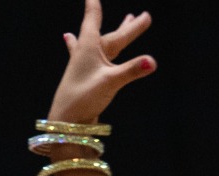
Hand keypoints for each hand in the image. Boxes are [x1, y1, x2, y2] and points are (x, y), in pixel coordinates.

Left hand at [49, 3, 155, 126]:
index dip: (94, 4)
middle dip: (128, 27)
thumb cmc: (84, 97)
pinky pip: (86, 53)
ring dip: (118, 32)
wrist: (66, 120)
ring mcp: (85, 63)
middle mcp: (87, 50)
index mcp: (90, 44)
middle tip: (142, 16)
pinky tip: (68, 38)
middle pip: (112, 35)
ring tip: (128, 19)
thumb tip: (152, 62)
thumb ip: (131, 71)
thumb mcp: (110, 82)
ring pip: (104, 42)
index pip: (94, 16)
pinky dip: (79, 43)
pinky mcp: (84, 76)